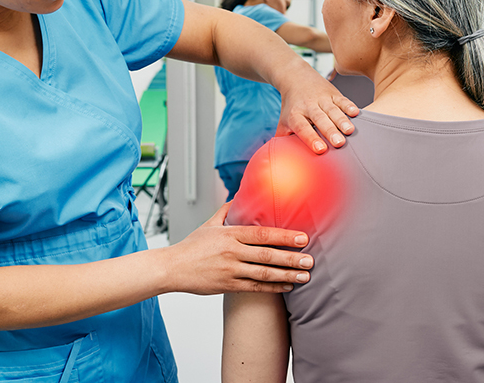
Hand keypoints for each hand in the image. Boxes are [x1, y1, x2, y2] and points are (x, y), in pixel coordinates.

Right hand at [163, 203, 313, 294]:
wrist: (172, 268)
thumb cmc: (192, 246)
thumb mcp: (209, 224)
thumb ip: (226, 210)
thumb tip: (239, 195)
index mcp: (229, 234)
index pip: (262, 234)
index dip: (284, 236)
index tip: (302, 237)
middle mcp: (231, 252)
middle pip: (266, 255)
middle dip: (291, 258)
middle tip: (311, 259)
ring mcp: (230, 270)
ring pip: (263, 274)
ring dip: (287, 274)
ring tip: (305, 274)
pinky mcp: (227, 286)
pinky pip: (255, 288)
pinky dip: (273, 287)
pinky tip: (287, 285)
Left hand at [276, 65, 358, 152]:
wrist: (295, 78)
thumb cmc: (291, 107)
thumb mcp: (283, 122)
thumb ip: (283, 141)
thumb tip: (283, 162)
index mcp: (295, 115)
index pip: (303, 127)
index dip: (311, 138)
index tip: (320, 149)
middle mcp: (308, 106)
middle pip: (320, 119)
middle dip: (330, 131)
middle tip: (339, 143)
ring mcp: (322, 99)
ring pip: (332, 110)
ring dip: (342, 120)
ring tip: (350, 131)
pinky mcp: (333, 93)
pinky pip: (342, 99)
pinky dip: (349, 105)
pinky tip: (356, 113)